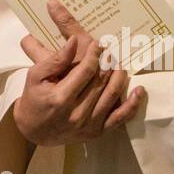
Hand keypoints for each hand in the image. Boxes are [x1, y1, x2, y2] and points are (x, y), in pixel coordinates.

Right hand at [12, 0, 143, 145]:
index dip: (95, 54)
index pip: (86, 70)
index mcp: (61, 97)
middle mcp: (77, 113)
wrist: (34, 131)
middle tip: (111, 50)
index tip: (99, 43)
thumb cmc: (34, 99)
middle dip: (108, 62)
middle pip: (101, 81)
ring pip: (112, 95)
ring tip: (119, 63)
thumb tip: (74, 41)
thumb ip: (55, 59)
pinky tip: (139, 90)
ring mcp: (89, 124)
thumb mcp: (35, 75)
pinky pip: (120, 118)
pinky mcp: (97, 132)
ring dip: (119, 76)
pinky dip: (132, 104)